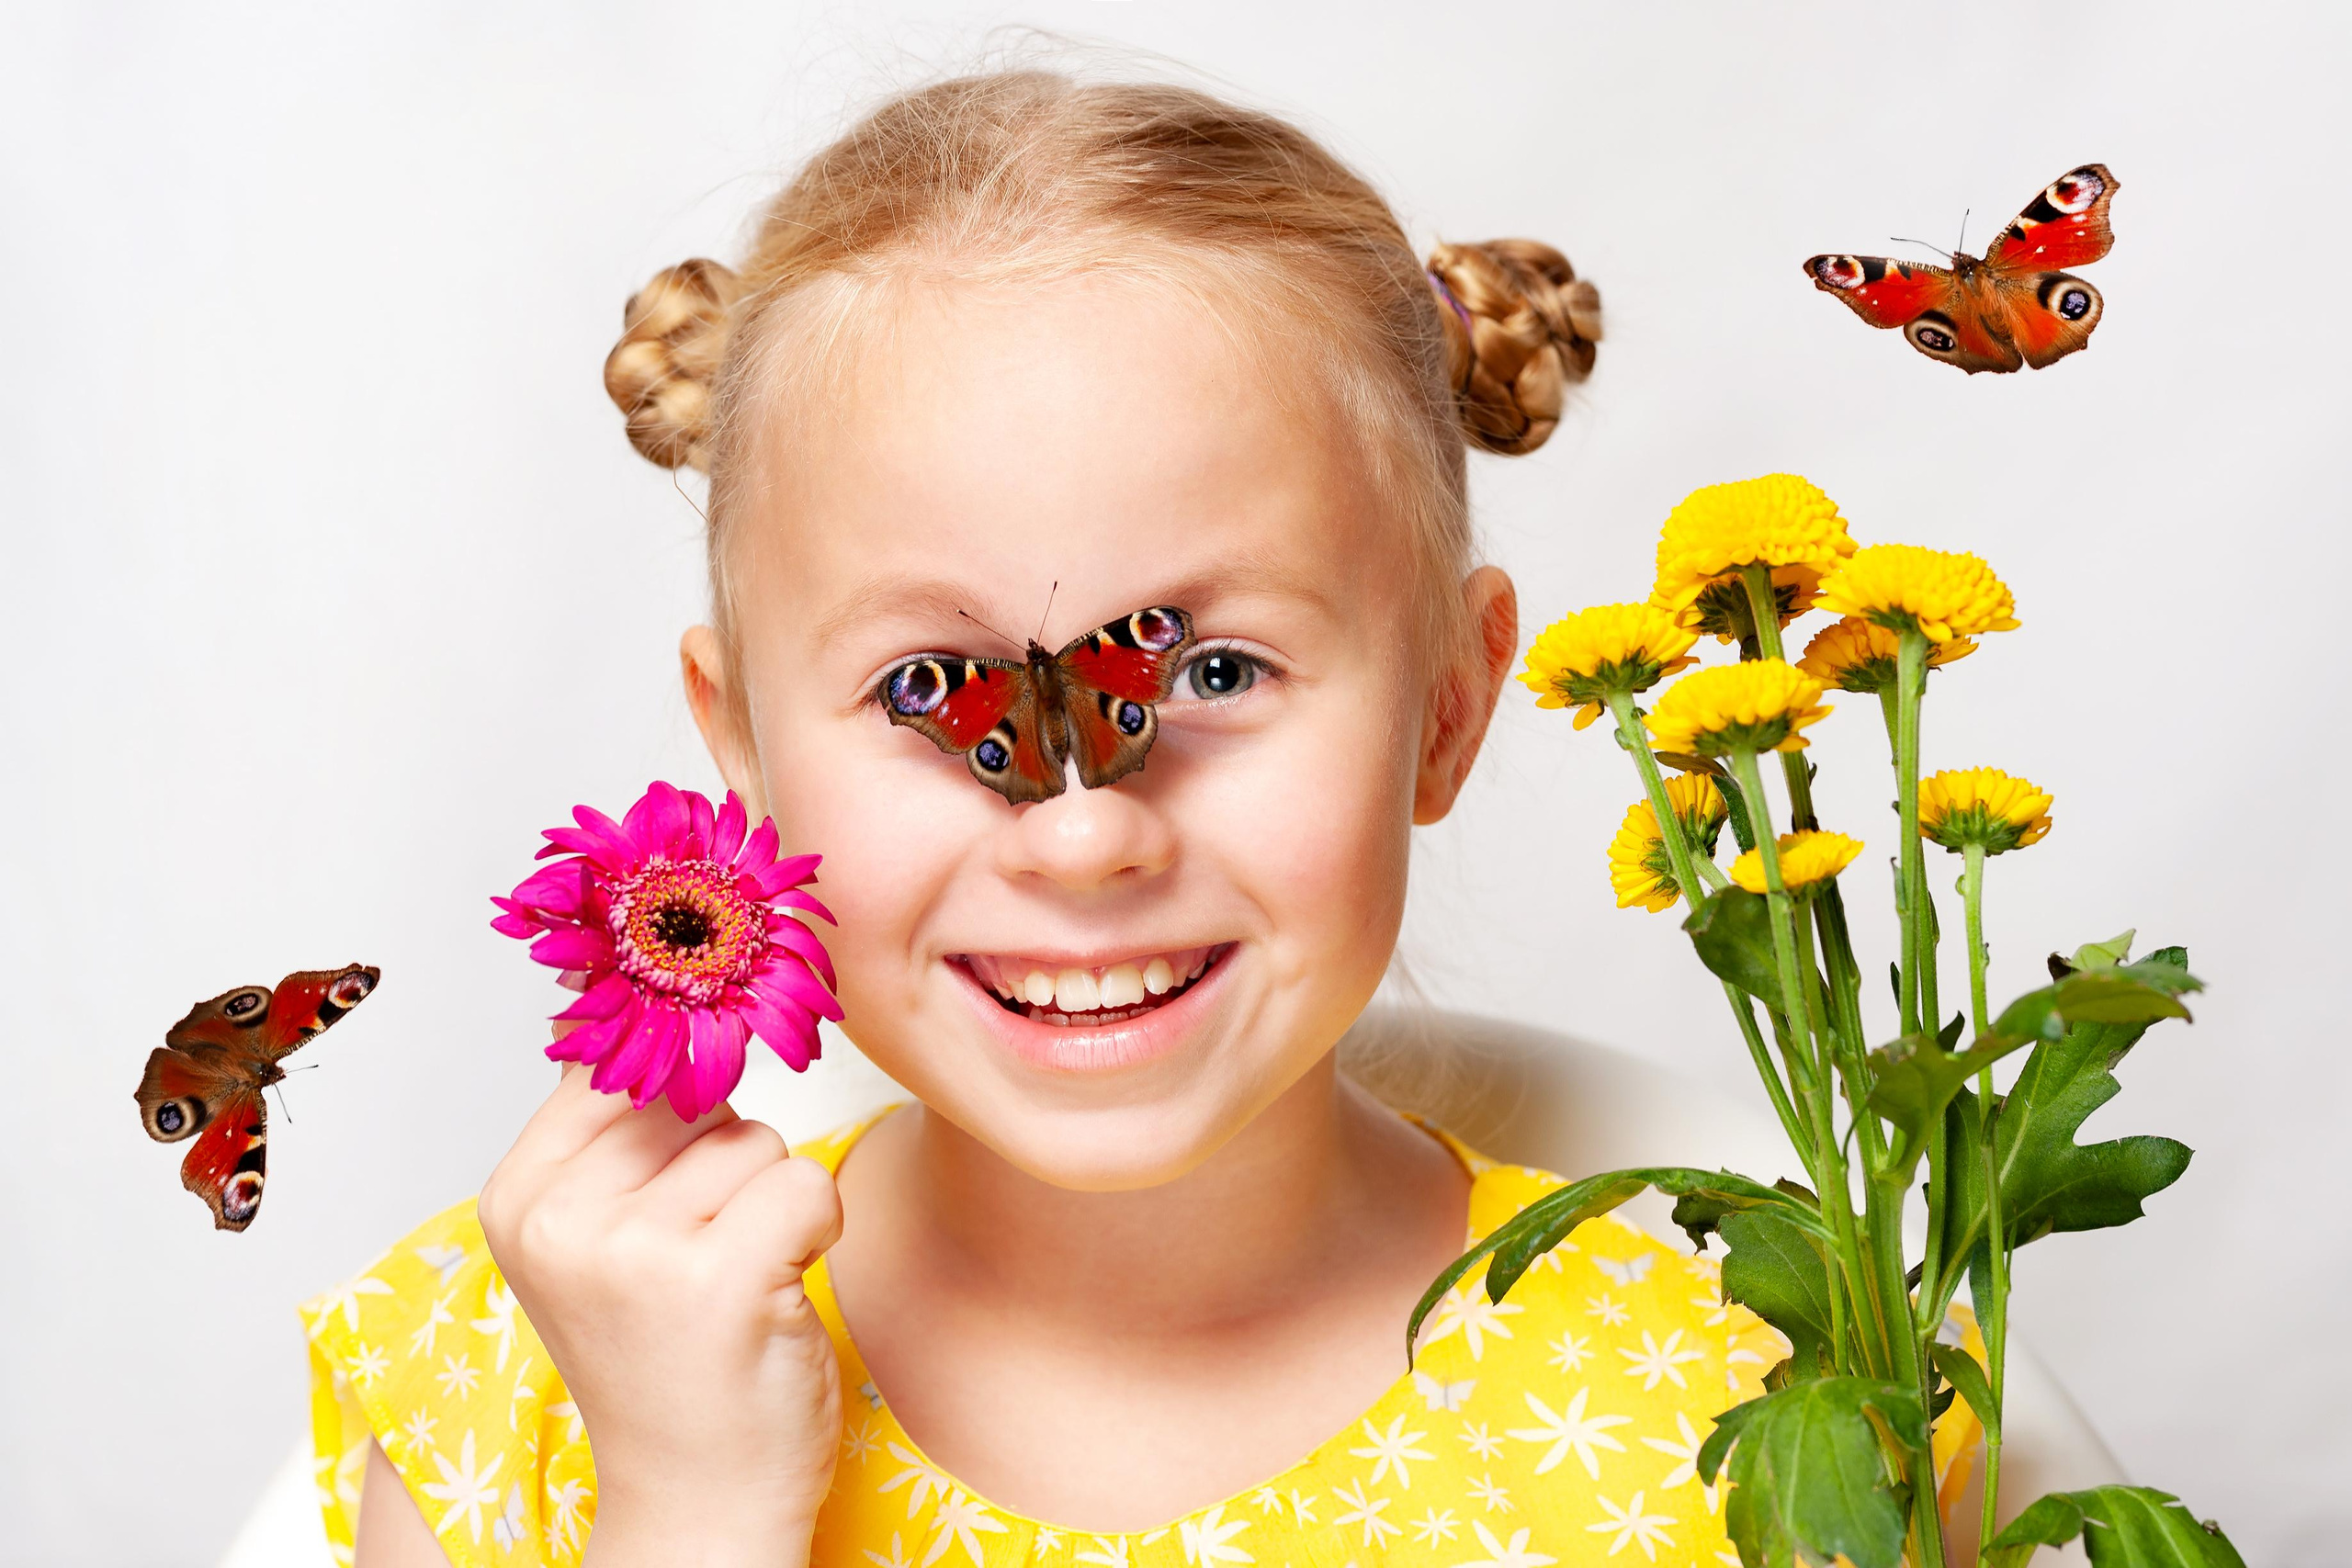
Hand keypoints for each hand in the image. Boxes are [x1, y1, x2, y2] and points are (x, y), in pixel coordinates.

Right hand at [478, 1064, 843, 1565]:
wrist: (697, 1501)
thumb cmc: (668, 1359)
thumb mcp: (601, 1235)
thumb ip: (615, 1123)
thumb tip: (638, 980)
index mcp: (518, 1196)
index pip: (610, 1060)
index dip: (673, 1088)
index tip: (685, 1154)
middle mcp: (560, 1218)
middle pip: (693, 1093)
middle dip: (723, 1158)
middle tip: (703, 1253)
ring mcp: (634, 1250)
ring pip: (756, 1138)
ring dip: (768, 1201)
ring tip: (733, 1282)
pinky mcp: (719, 1278)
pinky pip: (804, 1183)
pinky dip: (813, 1231)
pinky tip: (773, 1294)